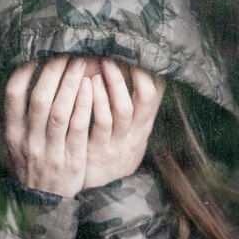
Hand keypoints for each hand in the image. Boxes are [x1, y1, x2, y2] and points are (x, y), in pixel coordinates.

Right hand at [4, 56, 92, 197]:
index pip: (13, 95)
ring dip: (71, 84)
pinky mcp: (72, 159)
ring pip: (61, 112)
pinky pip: (78, 129)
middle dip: (53, 71)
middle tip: (67, 51)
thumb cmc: (26, 168)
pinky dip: (84, 106)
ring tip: (81, 62)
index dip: (24, 71)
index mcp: (11, 134)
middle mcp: (29, 141)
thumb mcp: (4, 149)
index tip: (36, 53)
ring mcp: (50, 151)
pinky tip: (91, 87)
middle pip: (40, 99)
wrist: (42, 205)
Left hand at [83, 58, 164, 189]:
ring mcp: (118, 144)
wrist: (102, 185)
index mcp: (144, 123)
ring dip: (111, 87)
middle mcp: (135, 134)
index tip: (132, 53)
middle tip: (111, 57)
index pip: (155, 93)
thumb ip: (134, 102)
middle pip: (142, 100)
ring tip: (99, 66)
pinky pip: (98, 126)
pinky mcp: (99, 153)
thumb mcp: (131, 127)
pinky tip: (84, 88)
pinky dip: (93, 104)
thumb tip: (138, 66)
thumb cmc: (114, 144)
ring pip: (120, 112)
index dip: (146, 73)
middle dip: (127, 76)